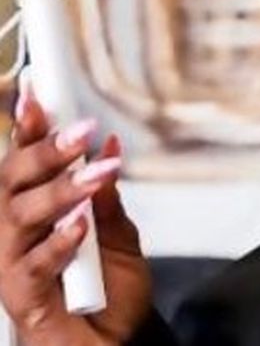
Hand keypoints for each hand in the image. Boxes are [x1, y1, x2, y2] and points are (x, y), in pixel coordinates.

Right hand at [0, 75, 152, 345]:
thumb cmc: (109, 296)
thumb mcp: (116, 236)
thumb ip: (107, 197)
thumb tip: (108, 147)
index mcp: (35, 213)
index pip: (23, 163)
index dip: (27, 127)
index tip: (37, 91)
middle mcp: (14, 234)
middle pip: (12, 182)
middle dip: (45, 152)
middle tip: (81, 129)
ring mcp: (12, 265)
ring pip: (17, 217)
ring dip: (58, 192)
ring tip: (93, 175)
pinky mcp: (21, 299)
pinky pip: (29, 267)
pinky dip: (56, 243)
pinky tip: (78, 226)